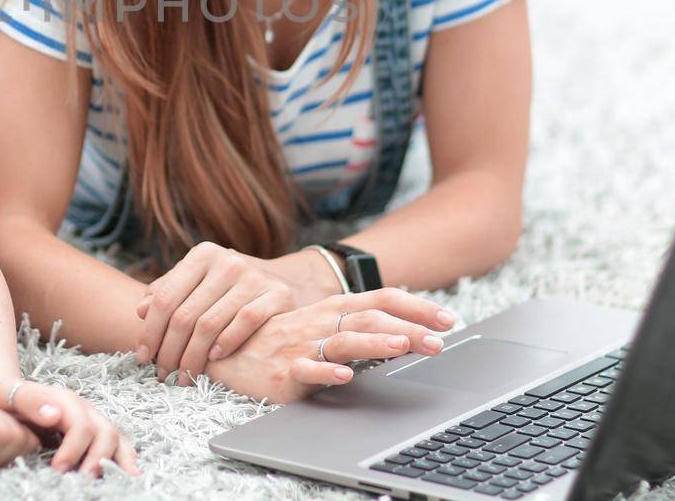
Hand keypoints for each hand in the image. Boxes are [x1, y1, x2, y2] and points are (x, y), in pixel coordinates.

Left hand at [0, 379, 139, 476]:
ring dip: (106, 459)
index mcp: (53, 396)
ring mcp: (88, 417)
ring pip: (111, 434)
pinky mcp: (96, 430)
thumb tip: (13, 412)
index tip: (58, 466)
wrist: (7, 399)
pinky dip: (127, 459)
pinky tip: (129, 477)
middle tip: (71, 478)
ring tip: (91, 481)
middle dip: (87, 455)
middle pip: (96, 426)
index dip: (70, 443)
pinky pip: (119, 443)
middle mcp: (76, 405)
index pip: (71, 415)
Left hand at [137, 241, 327, 380]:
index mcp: (202, 255)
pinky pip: (245, 323)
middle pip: (185, 315)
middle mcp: (227, 261)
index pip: (166, 298)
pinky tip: (214, 358)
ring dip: (193, 357)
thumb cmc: (230, 288)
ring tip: (184, 376)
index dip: (150, 330)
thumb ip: (169, 292)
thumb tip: (140, 310)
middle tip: (162, 373)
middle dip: (170, 350)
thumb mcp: (199, 282)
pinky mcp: (276, 294)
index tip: (143, 356)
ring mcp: (253, 277)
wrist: (285, 282)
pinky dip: (226, 343)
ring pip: (210, 324)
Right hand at [203, 288, 457, 404]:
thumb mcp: (321, 326)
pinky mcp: (285, 372)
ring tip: (403, 347)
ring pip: (345, 340)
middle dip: (408, 328)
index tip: (448, 318)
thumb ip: (358, 325)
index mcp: (333, 308)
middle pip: (371, 318)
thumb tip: (405, 328)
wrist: (226, 350)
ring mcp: (303, 346)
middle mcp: (321, 322)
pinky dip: (327, 371)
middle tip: (441, 340)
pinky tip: (345, 375)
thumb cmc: (279, 339)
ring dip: (376, 343)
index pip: (381, 299)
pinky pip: (307, 370)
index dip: (416, 306)